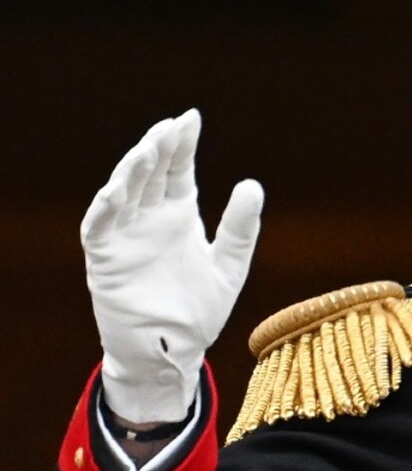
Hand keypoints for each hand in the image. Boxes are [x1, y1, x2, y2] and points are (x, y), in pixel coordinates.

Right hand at [81, 110, 263, 422]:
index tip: (191, 118)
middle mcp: (150, 220)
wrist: (174, 351)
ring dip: (131, 170)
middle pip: (150, 174)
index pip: (178, 171)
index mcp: (179, 216)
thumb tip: (252, 184)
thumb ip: (239, 229)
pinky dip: (107, 206)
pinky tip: (117, 188)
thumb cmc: (199, 311)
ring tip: (148, 148)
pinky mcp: (106, 258)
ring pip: (123, 193)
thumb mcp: (228, 266)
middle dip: (158, 148)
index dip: (182, 145)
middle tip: (170, 126)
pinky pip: (101, 226)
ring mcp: (125, 236)